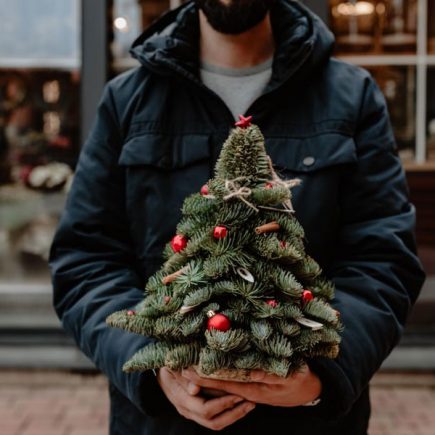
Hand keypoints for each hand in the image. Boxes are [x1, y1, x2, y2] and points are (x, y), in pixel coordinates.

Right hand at [157, 367, 255, 429]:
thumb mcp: (173, 367)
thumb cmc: (167, 366)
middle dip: (234, 413)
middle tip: (250, 402)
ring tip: (250, 404)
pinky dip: (229, 412)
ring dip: (234, 415)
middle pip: (213, 422)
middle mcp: (187, 411)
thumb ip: (184, 376)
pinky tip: (240, 403)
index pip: (205, 409)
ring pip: (216, 423)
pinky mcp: (197, 411)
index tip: (238, 394)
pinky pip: (214, 418)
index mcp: (182, 400)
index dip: (223, 404)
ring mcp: (192, 413)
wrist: (158, 373)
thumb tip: (195, 390)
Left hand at [181, 365, 321, 406]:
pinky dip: (217, 375)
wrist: (308, 391)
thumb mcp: (291, 376)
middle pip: (218, 385)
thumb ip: (270, 374)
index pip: (224, 383)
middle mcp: (247, 390)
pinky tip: (207, 367)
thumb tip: (251, 372)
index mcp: (253, 389)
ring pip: (222, 384)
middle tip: (180, 366)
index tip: (189, 369)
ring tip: (187, 366)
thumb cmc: (300, 382)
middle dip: (199, 377)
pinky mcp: (250, 384)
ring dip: (205, 377)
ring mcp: (248, 388)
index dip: (206, 377)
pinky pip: (231, 381)